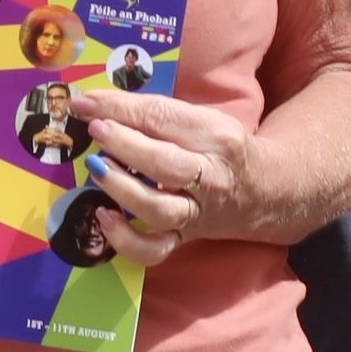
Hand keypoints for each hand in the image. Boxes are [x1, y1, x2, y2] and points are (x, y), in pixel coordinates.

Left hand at [69, 90, 268, 264]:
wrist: (264, 192)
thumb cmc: (222, 149)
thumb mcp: (202, 120)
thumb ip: (158, 114)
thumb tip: (98, 105)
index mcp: (215, 136)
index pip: (164, 118)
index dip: (121, 109)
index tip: (86, 102)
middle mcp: (210, 177)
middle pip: (165, 163)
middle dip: (124, 145)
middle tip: (96, 129)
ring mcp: (197, 212)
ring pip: (159, 209)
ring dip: (122, 188)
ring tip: (97, 167)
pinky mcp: (185, 238)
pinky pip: (155, 249)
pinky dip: (126, 240)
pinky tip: (104, 217)